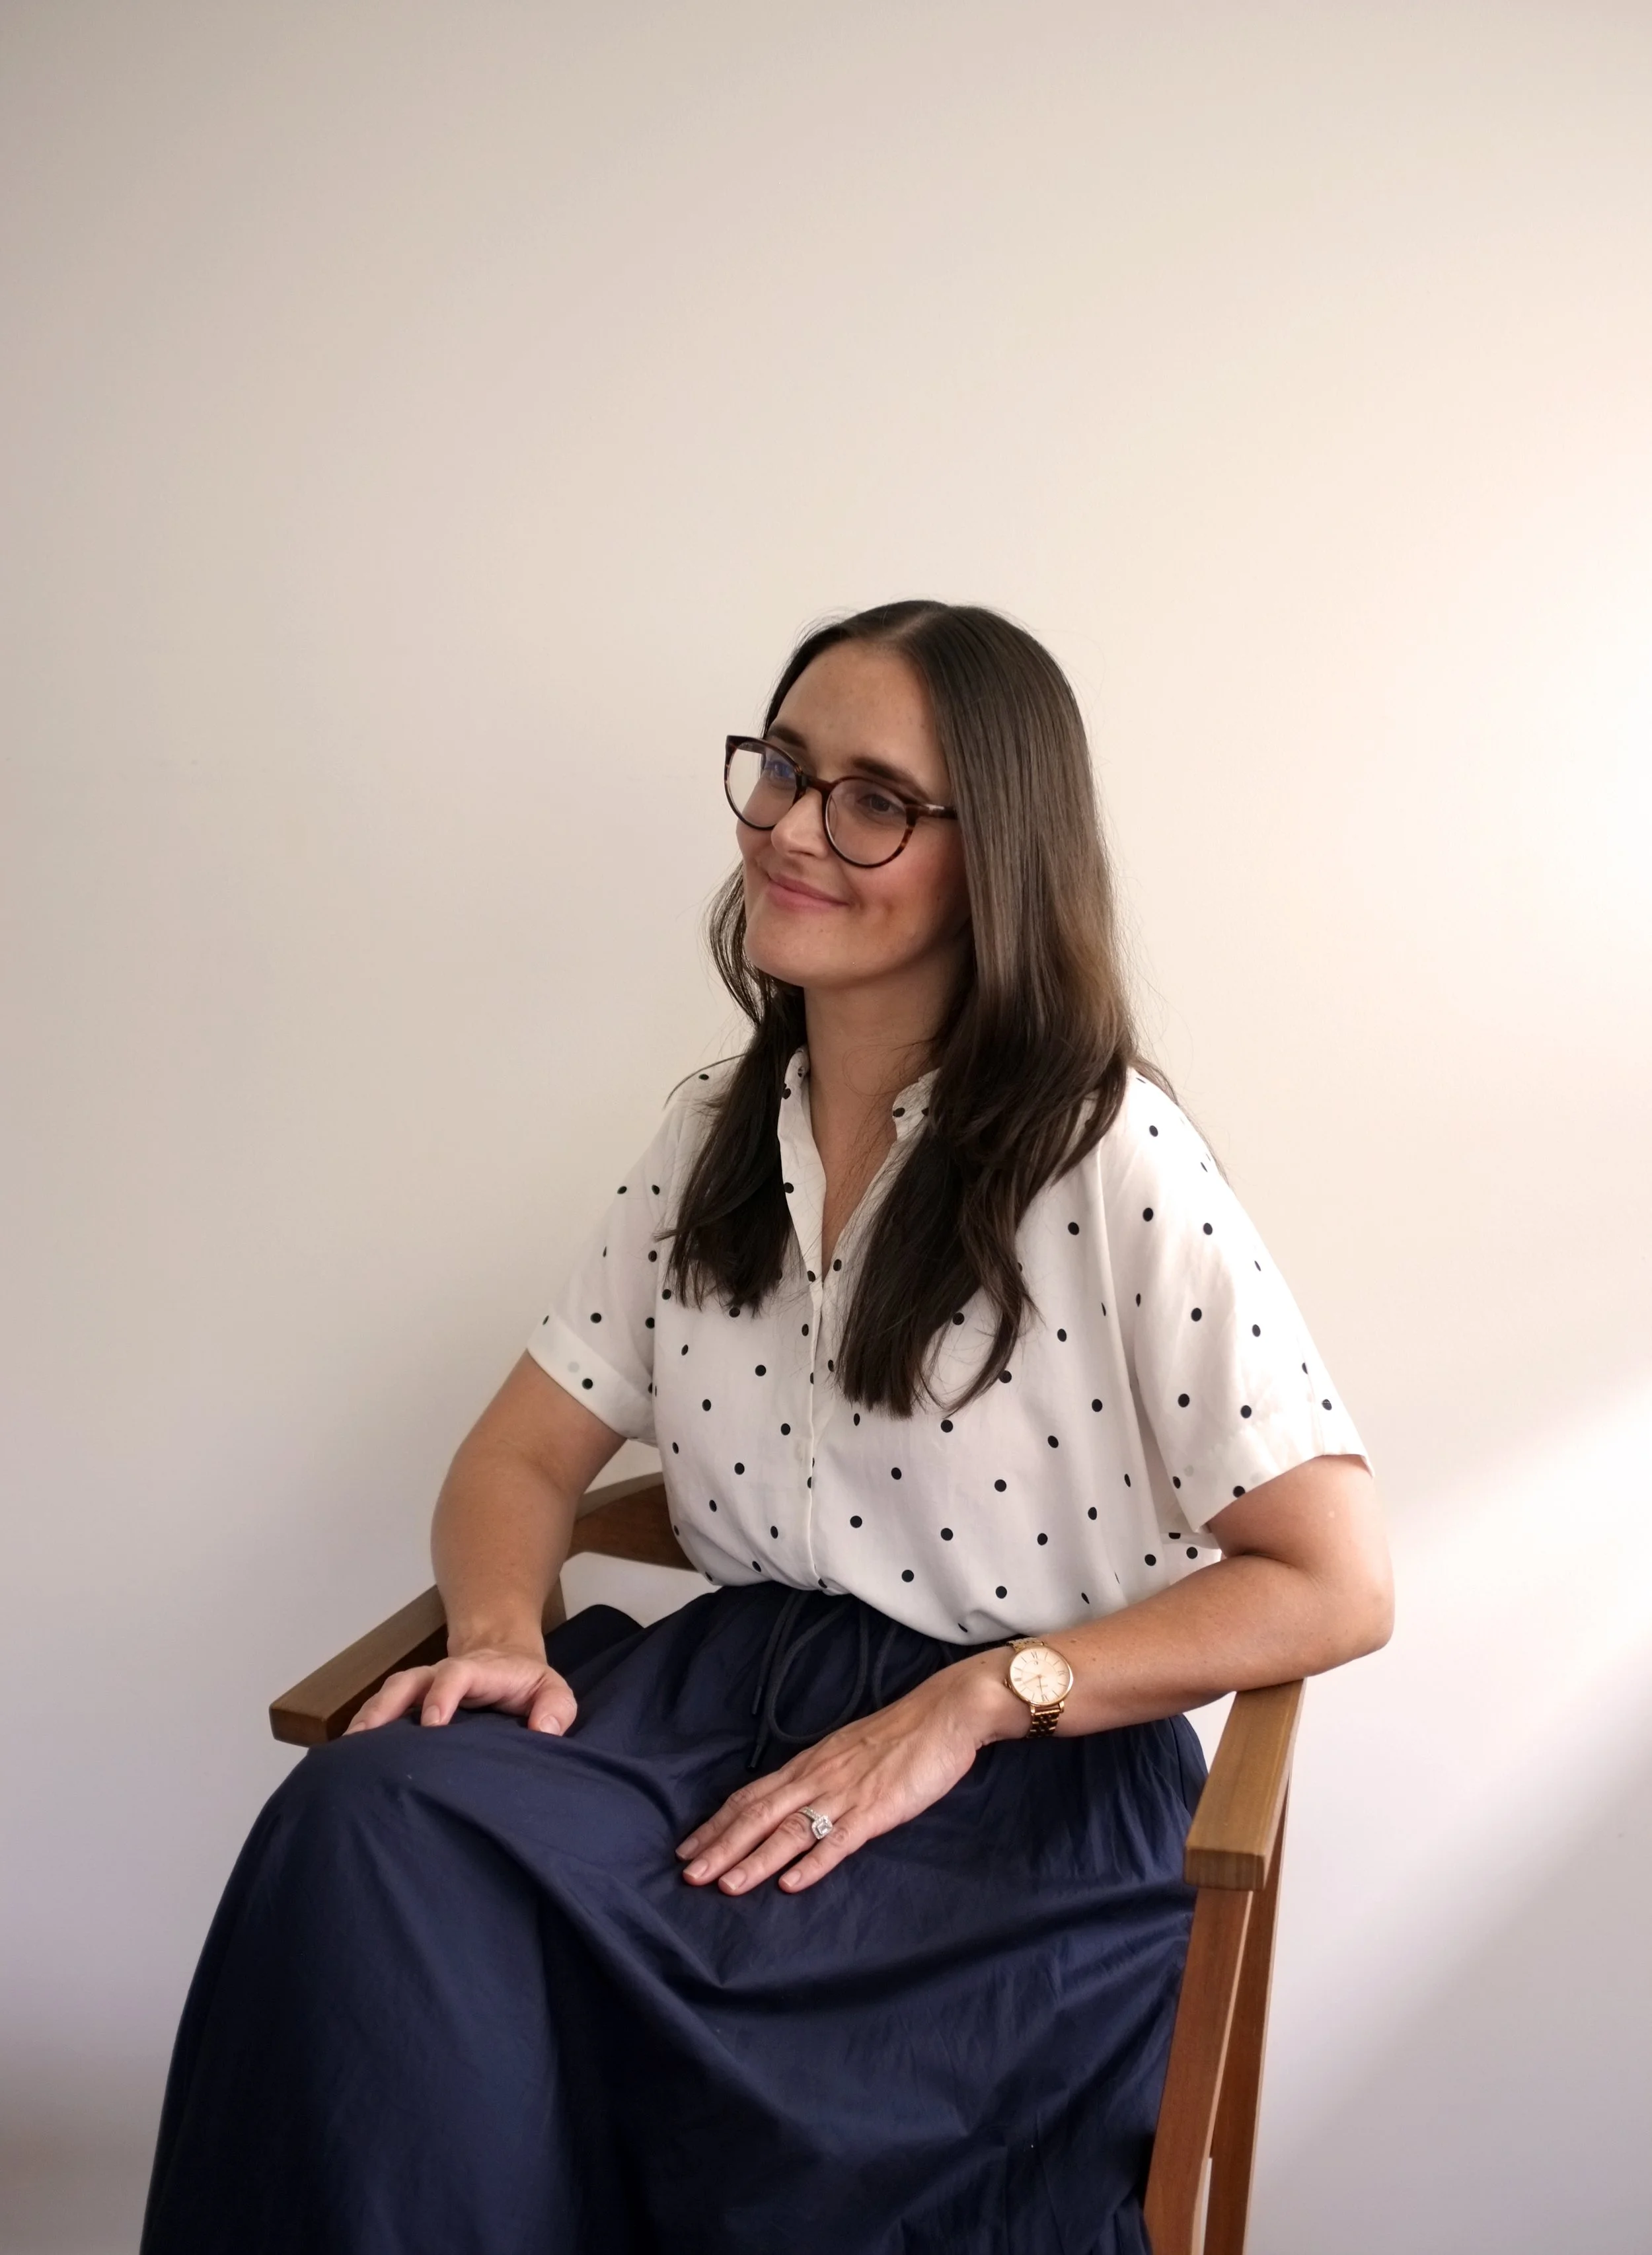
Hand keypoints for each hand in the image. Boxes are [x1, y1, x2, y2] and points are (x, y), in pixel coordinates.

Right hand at [345, 1643, 576, 1734]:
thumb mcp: (553, 1691)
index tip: (432, 1724)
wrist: (505, 1658)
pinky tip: (351, 1754)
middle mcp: (443, 1675)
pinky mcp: (412, 1702)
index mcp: (478, 1672)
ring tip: (349, 1750)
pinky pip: (384, 1708)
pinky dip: (366, 1725)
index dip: (442, 1694)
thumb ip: (556, 1709)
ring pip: (390, 1693)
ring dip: (369, 1717)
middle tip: (368, 1738)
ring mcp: (424, 1687)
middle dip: (387, 1706)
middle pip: (408, 1681)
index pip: (456, 1674)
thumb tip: (543, 1732)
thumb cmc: (528, 1683)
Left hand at [675, 1649, 1025, 1894]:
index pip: (751, 1795)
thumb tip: (798, 1801)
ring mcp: (845, 1794)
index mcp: (810, 1763)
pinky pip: (838, 1840)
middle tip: (687, 1875)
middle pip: (757, 1814)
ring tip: (724, 1886)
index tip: (688, 1847)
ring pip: (788, 1830)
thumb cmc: (902, 1733)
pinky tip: (790, 1884)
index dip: (717, 1823)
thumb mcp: (849, 1751)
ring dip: (753, 1860)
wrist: (945, 1712)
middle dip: (720, 1847)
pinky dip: (811, 1863)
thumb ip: (822, 1775)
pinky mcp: (875, 1809)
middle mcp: (818, 1777)